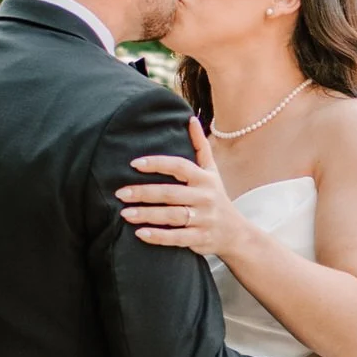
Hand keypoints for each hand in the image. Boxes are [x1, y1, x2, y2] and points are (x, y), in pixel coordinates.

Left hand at [118, 119, 240, 255]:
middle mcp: (205, 197)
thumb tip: (190, 118)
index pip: (180, 166)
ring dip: (147, 215)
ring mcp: (203, 219)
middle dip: (144, 193)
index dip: (157, 164)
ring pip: (172, 216)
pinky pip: (177, 238)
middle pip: (171, 193)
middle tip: (120, 193)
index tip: (134, 163)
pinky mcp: (200, 239)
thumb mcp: (212, 171)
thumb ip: (200, 146)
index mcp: (205, 179)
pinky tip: (140, 233)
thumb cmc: (217, 197)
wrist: (236, 233)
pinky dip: (158, 236)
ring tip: (124, 213)